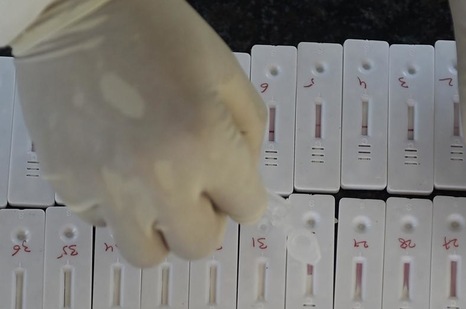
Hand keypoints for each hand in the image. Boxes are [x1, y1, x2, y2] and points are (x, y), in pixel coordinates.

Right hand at [10, 0, 266, 266]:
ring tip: (157, 189)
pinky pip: (105, 221)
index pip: (248, 210)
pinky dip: (119, 205)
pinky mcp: (67, 183)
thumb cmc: (162, 33)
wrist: (77, 10)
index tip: (232, 180)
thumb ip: (249, 136)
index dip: (244, 194)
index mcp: (207, 142)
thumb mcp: (228, 74)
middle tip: (198, 188)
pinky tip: (117, 165)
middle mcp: (157, 177)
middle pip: (199, 245)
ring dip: (162, 228)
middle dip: (207, 218)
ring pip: (147, 253)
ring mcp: (106, 186)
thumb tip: (241, 180)